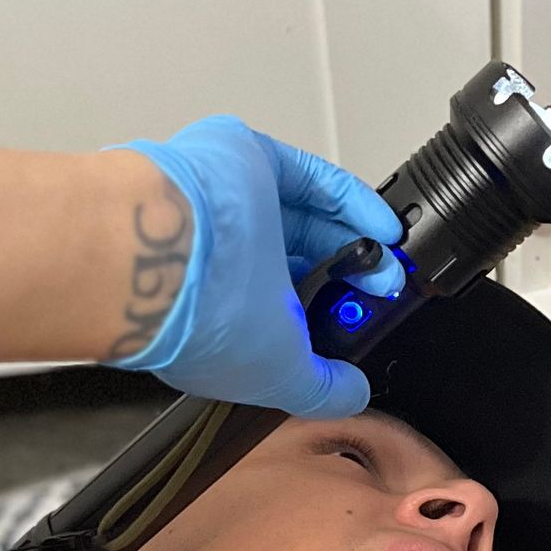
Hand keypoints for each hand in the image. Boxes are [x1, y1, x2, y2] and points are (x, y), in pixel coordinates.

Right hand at [104, 117, 403, 416]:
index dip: (328, 316)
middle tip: (383, 288)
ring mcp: (230, 204)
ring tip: (389, 260)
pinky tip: (382, 226)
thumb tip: (353, 393)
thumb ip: (319, 388)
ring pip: (305, 215)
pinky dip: (351, 201)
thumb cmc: (197, 318)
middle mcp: (223, 256)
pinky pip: (310, 177)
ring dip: (355, 237)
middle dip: (348, 276)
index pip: (282, 310)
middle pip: (298, 257)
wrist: (161, 250)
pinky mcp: (243, 157)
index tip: (364, 323)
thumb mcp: (276, 373)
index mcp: (218, 311)